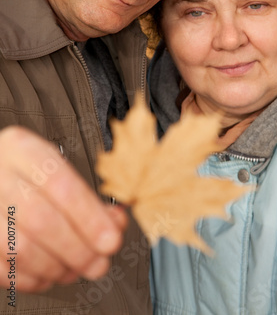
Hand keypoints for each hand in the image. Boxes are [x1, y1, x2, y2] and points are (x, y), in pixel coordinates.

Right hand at [0, 126, 126, 291]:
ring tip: (74, 268)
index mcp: (22, 150)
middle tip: (98, 262)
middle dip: (77, 249)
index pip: (59, 184)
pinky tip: (48, 273)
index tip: (110, 239)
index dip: (89, 216)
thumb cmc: (24, 169)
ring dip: (56, 267)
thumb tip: (114, 223)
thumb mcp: (54, 165)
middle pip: (40, 219)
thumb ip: (86, 194)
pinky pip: (3, 269)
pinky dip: (31, 279)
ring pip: (19, 248)